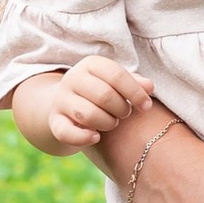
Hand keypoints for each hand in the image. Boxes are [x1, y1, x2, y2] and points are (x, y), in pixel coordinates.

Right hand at [25, 61, 151, 152]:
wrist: (67, 105)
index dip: (135, 92)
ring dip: (107, 123)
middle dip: (121, 109)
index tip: (146, 106)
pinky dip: (84, 138)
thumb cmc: (102, 92)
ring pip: (88, 114)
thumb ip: (135, 83)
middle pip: (104, 96)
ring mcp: (61, 100)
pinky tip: (96, 137)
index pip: (116, 75)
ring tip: (112, 122)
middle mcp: (72, 78)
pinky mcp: (54, 121)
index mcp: (91, 64)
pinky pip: (67, 132)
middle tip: (125, 114)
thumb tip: (149, 87)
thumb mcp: (117, 83)